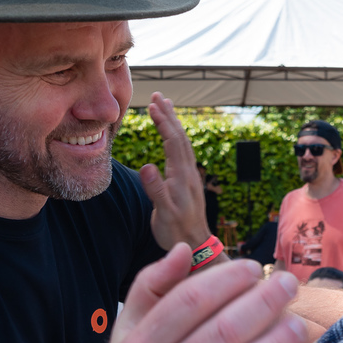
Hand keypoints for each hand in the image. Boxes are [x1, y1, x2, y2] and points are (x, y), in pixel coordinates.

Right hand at [139, 92, 209, 248]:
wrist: (196, 246)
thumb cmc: (177, 231)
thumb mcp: (163, 213)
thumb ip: (155, 190)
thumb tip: (146, 166)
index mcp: (182, 176)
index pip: (173, 142)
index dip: (163, 122)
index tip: (152, 105)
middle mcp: (189, 172)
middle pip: (180, 137)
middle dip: (169, 115)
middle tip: (158, 96)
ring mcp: (191, 176)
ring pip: (184, 143)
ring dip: (174, 123)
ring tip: (166, 107)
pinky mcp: (189, 182)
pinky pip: (184, 153)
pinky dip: (177, 138)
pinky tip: (173, 136)